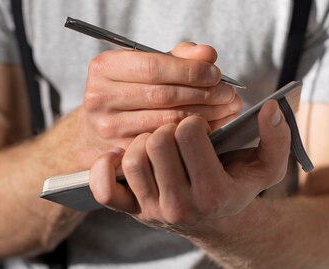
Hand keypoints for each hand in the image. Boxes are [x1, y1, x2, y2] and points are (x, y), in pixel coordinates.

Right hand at [77, 42, 242, 161]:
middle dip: (203, 94)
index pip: (153, 68)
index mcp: (104, 68)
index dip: (190, 71)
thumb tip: (208, 54)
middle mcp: (100, 98)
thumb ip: (180, 57)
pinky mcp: (122, 153)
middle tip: (229, 94)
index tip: (215, 74)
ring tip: (226, 108)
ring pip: (167, 122)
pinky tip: (211, 127)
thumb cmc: (132, 91)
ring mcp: (109, 129)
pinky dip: (193, 134)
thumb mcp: (149, 66)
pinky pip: (166, 143)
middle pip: (163, 96)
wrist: (102, 127)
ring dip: (205, 115)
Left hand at [88, 100, 290, 230]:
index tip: (198, 128)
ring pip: (132, 159)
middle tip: (176, 133)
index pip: (188, 134)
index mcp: (214, 193)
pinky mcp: (132, 212)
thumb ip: (277, 138)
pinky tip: (121, 155)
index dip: (192, 121)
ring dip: (142, 142)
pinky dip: (104, 168)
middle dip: (167, 127)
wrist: (215, 222)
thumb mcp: (267, 166)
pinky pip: (104, 190)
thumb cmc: (238, 185)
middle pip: (157, 143)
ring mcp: (153, 211)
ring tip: (158, 143)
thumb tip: (271, 108)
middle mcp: (181, 207)